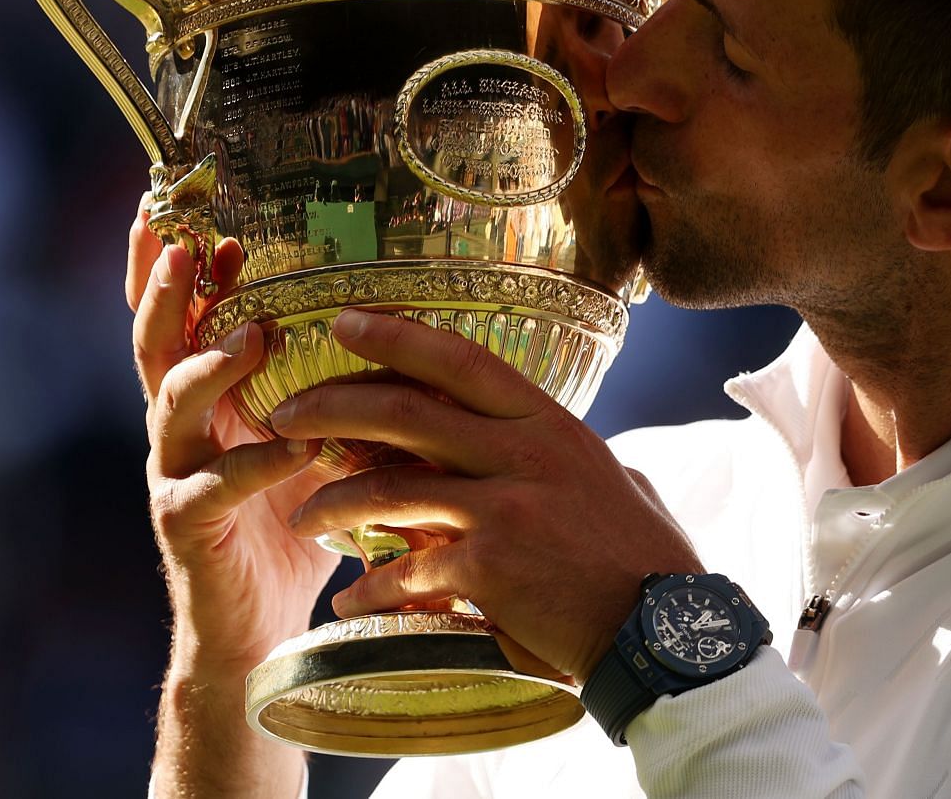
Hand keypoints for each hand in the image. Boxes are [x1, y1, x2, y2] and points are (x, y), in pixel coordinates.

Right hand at [126, 201, 340, 676]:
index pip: (180, 320)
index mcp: (203, 400)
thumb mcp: (310, 438)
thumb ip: (322, 386)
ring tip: (256, 333)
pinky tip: (295, 445)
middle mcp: (176, 428)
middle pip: (155, 344)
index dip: (181, 270)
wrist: (257, 629)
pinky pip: (214, 485)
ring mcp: (173, 474)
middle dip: (166, 291)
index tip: (206, 219)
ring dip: (212, 362)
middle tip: (186, 245)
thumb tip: (382, 320)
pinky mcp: (187, 525)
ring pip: (171, 403)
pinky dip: (255, 461)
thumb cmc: (288, 525)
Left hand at [273, 309, 703, 683]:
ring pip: (391, 489)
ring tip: (301, 516)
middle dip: (333, 406)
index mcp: (549, 423)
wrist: (664, 630)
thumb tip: (531, 440)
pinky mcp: (489, 568)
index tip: (346, 321)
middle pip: (408, 411)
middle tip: (286, 415)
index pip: (463, 359)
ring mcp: (505, 508)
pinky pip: (406, 571)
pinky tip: (349, 603)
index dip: (398, 336)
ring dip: (333, 501)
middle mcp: (524, 453)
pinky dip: (370, 589)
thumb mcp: (609, 478)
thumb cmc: (641, 557)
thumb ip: (557, 454)